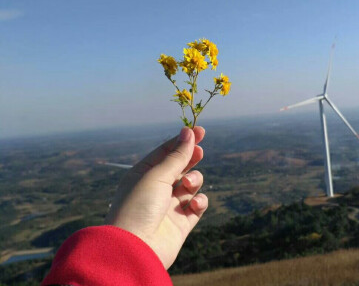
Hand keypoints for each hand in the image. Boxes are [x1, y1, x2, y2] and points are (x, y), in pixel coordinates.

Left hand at [105, 126, 207, 268]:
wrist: (135, 250)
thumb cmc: (139, 206)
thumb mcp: (157, 175)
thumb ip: (176, 155)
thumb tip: (188, 132)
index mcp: (145, 173)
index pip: (166, 151)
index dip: (183, 140)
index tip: (200, 130)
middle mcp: (157, 187)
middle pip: (180, 166)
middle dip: (191, 157)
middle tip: (200, 152)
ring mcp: (169, 205)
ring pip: (191, 184)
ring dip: (194, 180)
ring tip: (188, 184)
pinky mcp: (181, 222)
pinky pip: (197, 206)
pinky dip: (199, 202)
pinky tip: (193, 204)